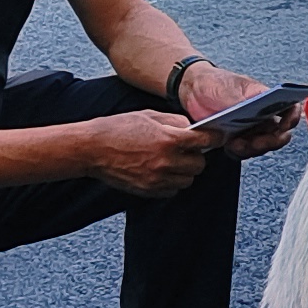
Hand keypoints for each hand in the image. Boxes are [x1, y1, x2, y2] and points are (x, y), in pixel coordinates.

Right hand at [87, 109, 215, 197]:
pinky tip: (161, 171)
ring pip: (188, 180)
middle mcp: (166, 161)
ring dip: (185, 171)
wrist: (92, 149)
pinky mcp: (148, 191)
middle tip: (187, 149)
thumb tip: (193, 127)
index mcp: (168, 139)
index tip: (215, 138)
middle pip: (200, 164)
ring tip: (172, 161)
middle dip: (197, 156)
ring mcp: (157, 179)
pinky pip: (172, 191)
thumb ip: (174, 122)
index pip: (205, 141)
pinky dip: (171, 183)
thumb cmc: (118, 128)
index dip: (214, 138)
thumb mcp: (149, 116)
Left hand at [176, 61, 290, 158]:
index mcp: (266, 99)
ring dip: (253, 148)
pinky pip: (244, 152)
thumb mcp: (231, 87)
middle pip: (279, 134)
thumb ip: (247, 97)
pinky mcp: (235, 139)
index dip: (292, 118)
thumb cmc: (214, 82)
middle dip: (271, 141)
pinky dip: (239, 152)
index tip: (284, 125)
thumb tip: (261, 103)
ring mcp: (249, 129)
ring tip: (237, 144)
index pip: (290, 108)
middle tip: (257, 141)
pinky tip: (229, 146)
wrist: (191, 90)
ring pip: (262, 146)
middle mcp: (261, 116)